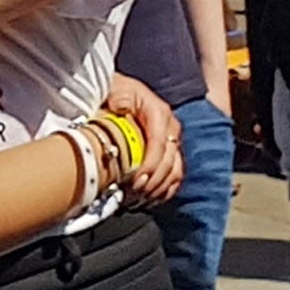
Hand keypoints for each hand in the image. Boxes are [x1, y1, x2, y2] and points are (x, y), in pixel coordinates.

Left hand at [102, 73, 184, 205]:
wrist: (116, 91)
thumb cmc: (114, 92)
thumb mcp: (114, 90)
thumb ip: (119, 100)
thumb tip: (120, 112)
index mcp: (158, 111)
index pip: (159, 143)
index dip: (150, 165)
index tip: (136, 181)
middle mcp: (170, 126)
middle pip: (169, 161)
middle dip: (152, 181)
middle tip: (133, 195)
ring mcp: (172, 141)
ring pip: (175, 171)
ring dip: (158, 189)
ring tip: (139, 200)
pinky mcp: (170, 152)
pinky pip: (176, 176)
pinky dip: (165, 190)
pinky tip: (151, 199)